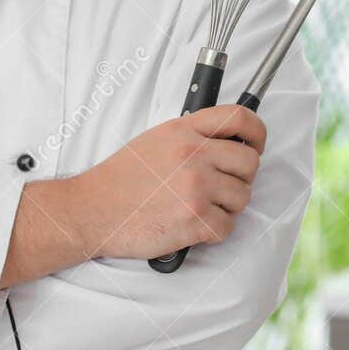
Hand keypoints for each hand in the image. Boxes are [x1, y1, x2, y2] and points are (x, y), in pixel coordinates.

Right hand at [70, 105, 265, 260]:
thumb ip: (191, 136)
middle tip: (219, 186)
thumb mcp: (155, 141)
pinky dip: (213, 231)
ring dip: (226, 207)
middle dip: (240, 178)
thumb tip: (227, 142)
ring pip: (242, 197)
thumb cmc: (120, 179)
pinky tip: (191, 225)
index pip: (239, 118)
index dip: (256, 132)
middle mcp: (193, 154)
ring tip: (197, 206)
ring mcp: (196, 187)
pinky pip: (228, 226)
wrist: (92, 210)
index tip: (255, 145)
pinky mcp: (196, 219)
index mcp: (183, 131)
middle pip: (249, 163)